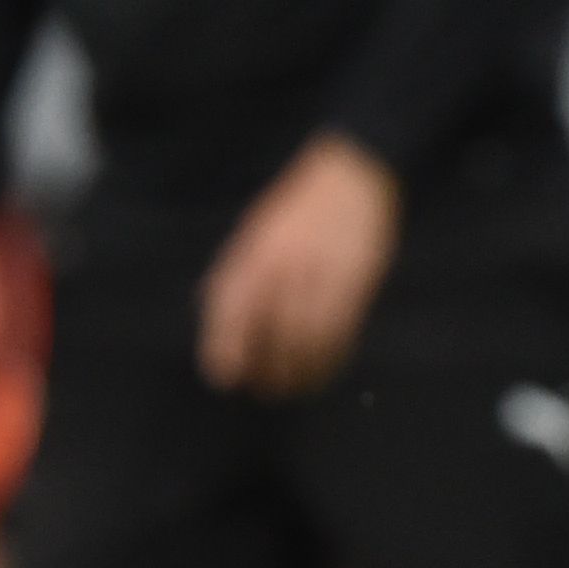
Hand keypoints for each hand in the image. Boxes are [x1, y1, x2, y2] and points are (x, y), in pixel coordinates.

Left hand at [198, 135, 401, 396]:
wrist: (352, 178)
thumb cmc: (297, 207)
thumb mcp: (254, 232)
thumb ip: (236, 272)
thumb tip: (212, 314)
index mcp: (255, 253)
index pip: (232, 310)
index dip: (225, 348)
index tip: (224, 378)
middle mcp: (286, 266)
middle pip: (271, 333)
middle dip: (265, 370)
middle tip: (264, 390)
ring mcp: (323, 276)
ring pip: (308, 340)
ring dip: (299, 372)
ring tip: (293, 389)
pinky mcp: (356, 284)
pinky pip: (340, 332)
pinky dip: (330, 358)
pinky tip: (323, 369)